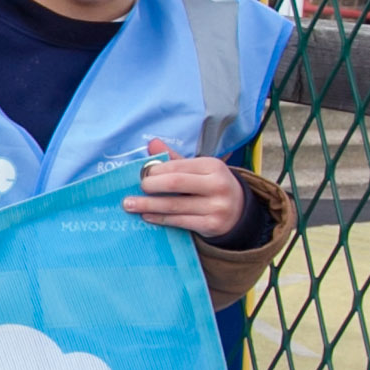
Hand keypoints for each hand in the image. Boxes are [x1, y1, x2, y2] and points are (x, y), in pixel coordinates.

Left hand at [124, 152, 252, 239]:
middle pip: (175, 184)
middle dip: (150, 186)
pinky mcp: (212, 225)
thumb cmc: (211, 186)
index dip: (156, 170)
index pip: (178, 166)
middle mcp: (217, 185)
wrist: (239, 212)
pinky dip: (160, 218)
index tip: (141, 174)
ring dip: (148, 205)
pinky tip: (147, 216)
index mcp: (213, 166)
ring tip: (130, 205)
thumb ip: (176, 159)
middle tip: (134, 189)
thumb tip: (152, 144)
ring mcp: (216, 207)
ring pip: (174, 206)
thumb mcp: (200, 170)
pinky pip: (179, 221)